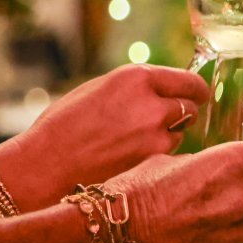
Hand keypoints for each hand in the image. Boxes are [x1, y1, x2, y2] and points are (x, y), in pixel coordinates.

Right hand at [0, 64, 208, 210]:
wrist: (44, 165)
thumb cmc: (65, 126)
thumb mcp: (100, 89)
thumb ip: (136, 88)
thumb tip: (167, 90)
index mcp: (136, 77)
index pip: (189, 81)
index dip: (195, 90)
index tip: (198, 95)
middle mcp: (152, 103)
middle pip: (190, 109)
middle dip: (180, 115)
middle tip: (162, 123)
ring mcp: (156, 135)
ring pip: (180, 135)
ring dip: (166, 138)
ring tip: (130, 143)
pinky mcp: (154, 162)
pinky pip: (169, 157)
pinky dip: (157, 158)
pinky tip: (130, 159)